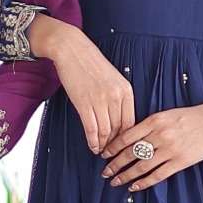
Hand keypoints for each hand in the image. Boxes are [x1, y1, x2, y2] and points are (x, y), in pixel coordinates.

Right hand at [36, 21, 134, 153]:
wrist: (72, 50)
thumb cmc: (91, 64)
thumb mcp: (114, 79)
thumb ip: (118, 97)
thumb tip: (118, 121)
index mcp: (126, 91)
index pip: (131, 122)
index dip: (126, 138)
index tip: (122, 146)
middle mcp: (116, 97)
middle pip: (119, 129)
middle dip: (115, 144)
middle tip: (111, 153)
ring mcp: (100, 100)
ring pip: (106, 131)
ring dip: (103, 145)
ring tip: (101, 151)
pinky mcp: (84, 103)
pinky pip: (91, 128)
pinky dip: (93, 141)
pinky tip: (92, 146)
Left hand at [101, 100, 202, 191]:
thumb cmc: (193, 116)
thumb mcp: (168, 114)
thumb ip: (150, 125)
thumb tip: (130, 138)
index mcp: (155, 120)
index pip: (126, 136)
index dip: (113, 147)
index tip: (104, 154)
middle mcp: (160, 135)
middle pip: (130, 152)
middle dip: (114, 163)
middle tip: (104, 171)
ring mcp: (170, 150)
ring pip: (141, 166)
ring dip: (125, 175)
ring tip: (114, 181)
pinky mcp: (180, 162)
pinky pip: (157, 175)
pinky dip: (144, 182)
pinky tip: (134, 186)